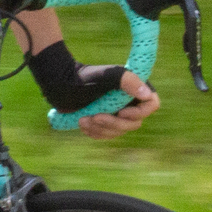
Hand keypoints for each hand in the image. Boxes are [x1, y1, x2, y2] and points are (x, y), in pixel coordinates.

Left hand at [29, 40, 160, 137]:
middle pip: (134, 123)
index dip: (139, 113)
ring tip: (84, 119)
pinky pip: (106, 135)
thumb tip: (147, 95)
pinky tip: (83, 124)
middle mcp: (128, 101)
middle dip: (114, 123)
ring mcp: (116, 112)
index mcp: (133, 88)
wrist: (60, 84)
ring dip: (101, 128)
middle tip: (96, 116)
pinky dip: (95, 133)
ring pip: (119, 132)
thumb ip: (129, 82)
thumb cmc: (84, 77)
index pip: (151, 105)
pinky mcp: (103, 122)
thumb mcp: (108, 76)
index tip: (121, 112)